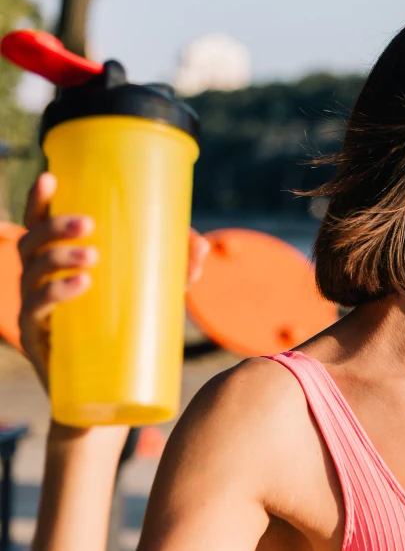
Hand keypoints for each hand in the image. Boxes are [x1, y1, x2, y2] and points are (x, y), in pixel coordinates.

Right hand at [17, 172, 210, 389]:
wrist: (106, 399)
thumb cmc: (125, 334)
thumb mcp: (156, 297)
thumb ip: (178, 270)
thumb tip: (202, 243)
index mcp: (57, 266)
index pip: (38, 226)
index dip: (37, 201)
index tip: (50, 177)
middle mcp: (38, 285)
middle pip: (31, 246)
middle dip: (53, 228)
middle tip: (86, 224)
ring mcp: (35, 313)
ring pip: (32, 275)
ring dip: (58, 259)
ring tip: (92, 257)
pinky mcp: (40, 342)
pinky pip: (36, 313)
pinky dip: (55, 295)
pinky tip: (78, 285)